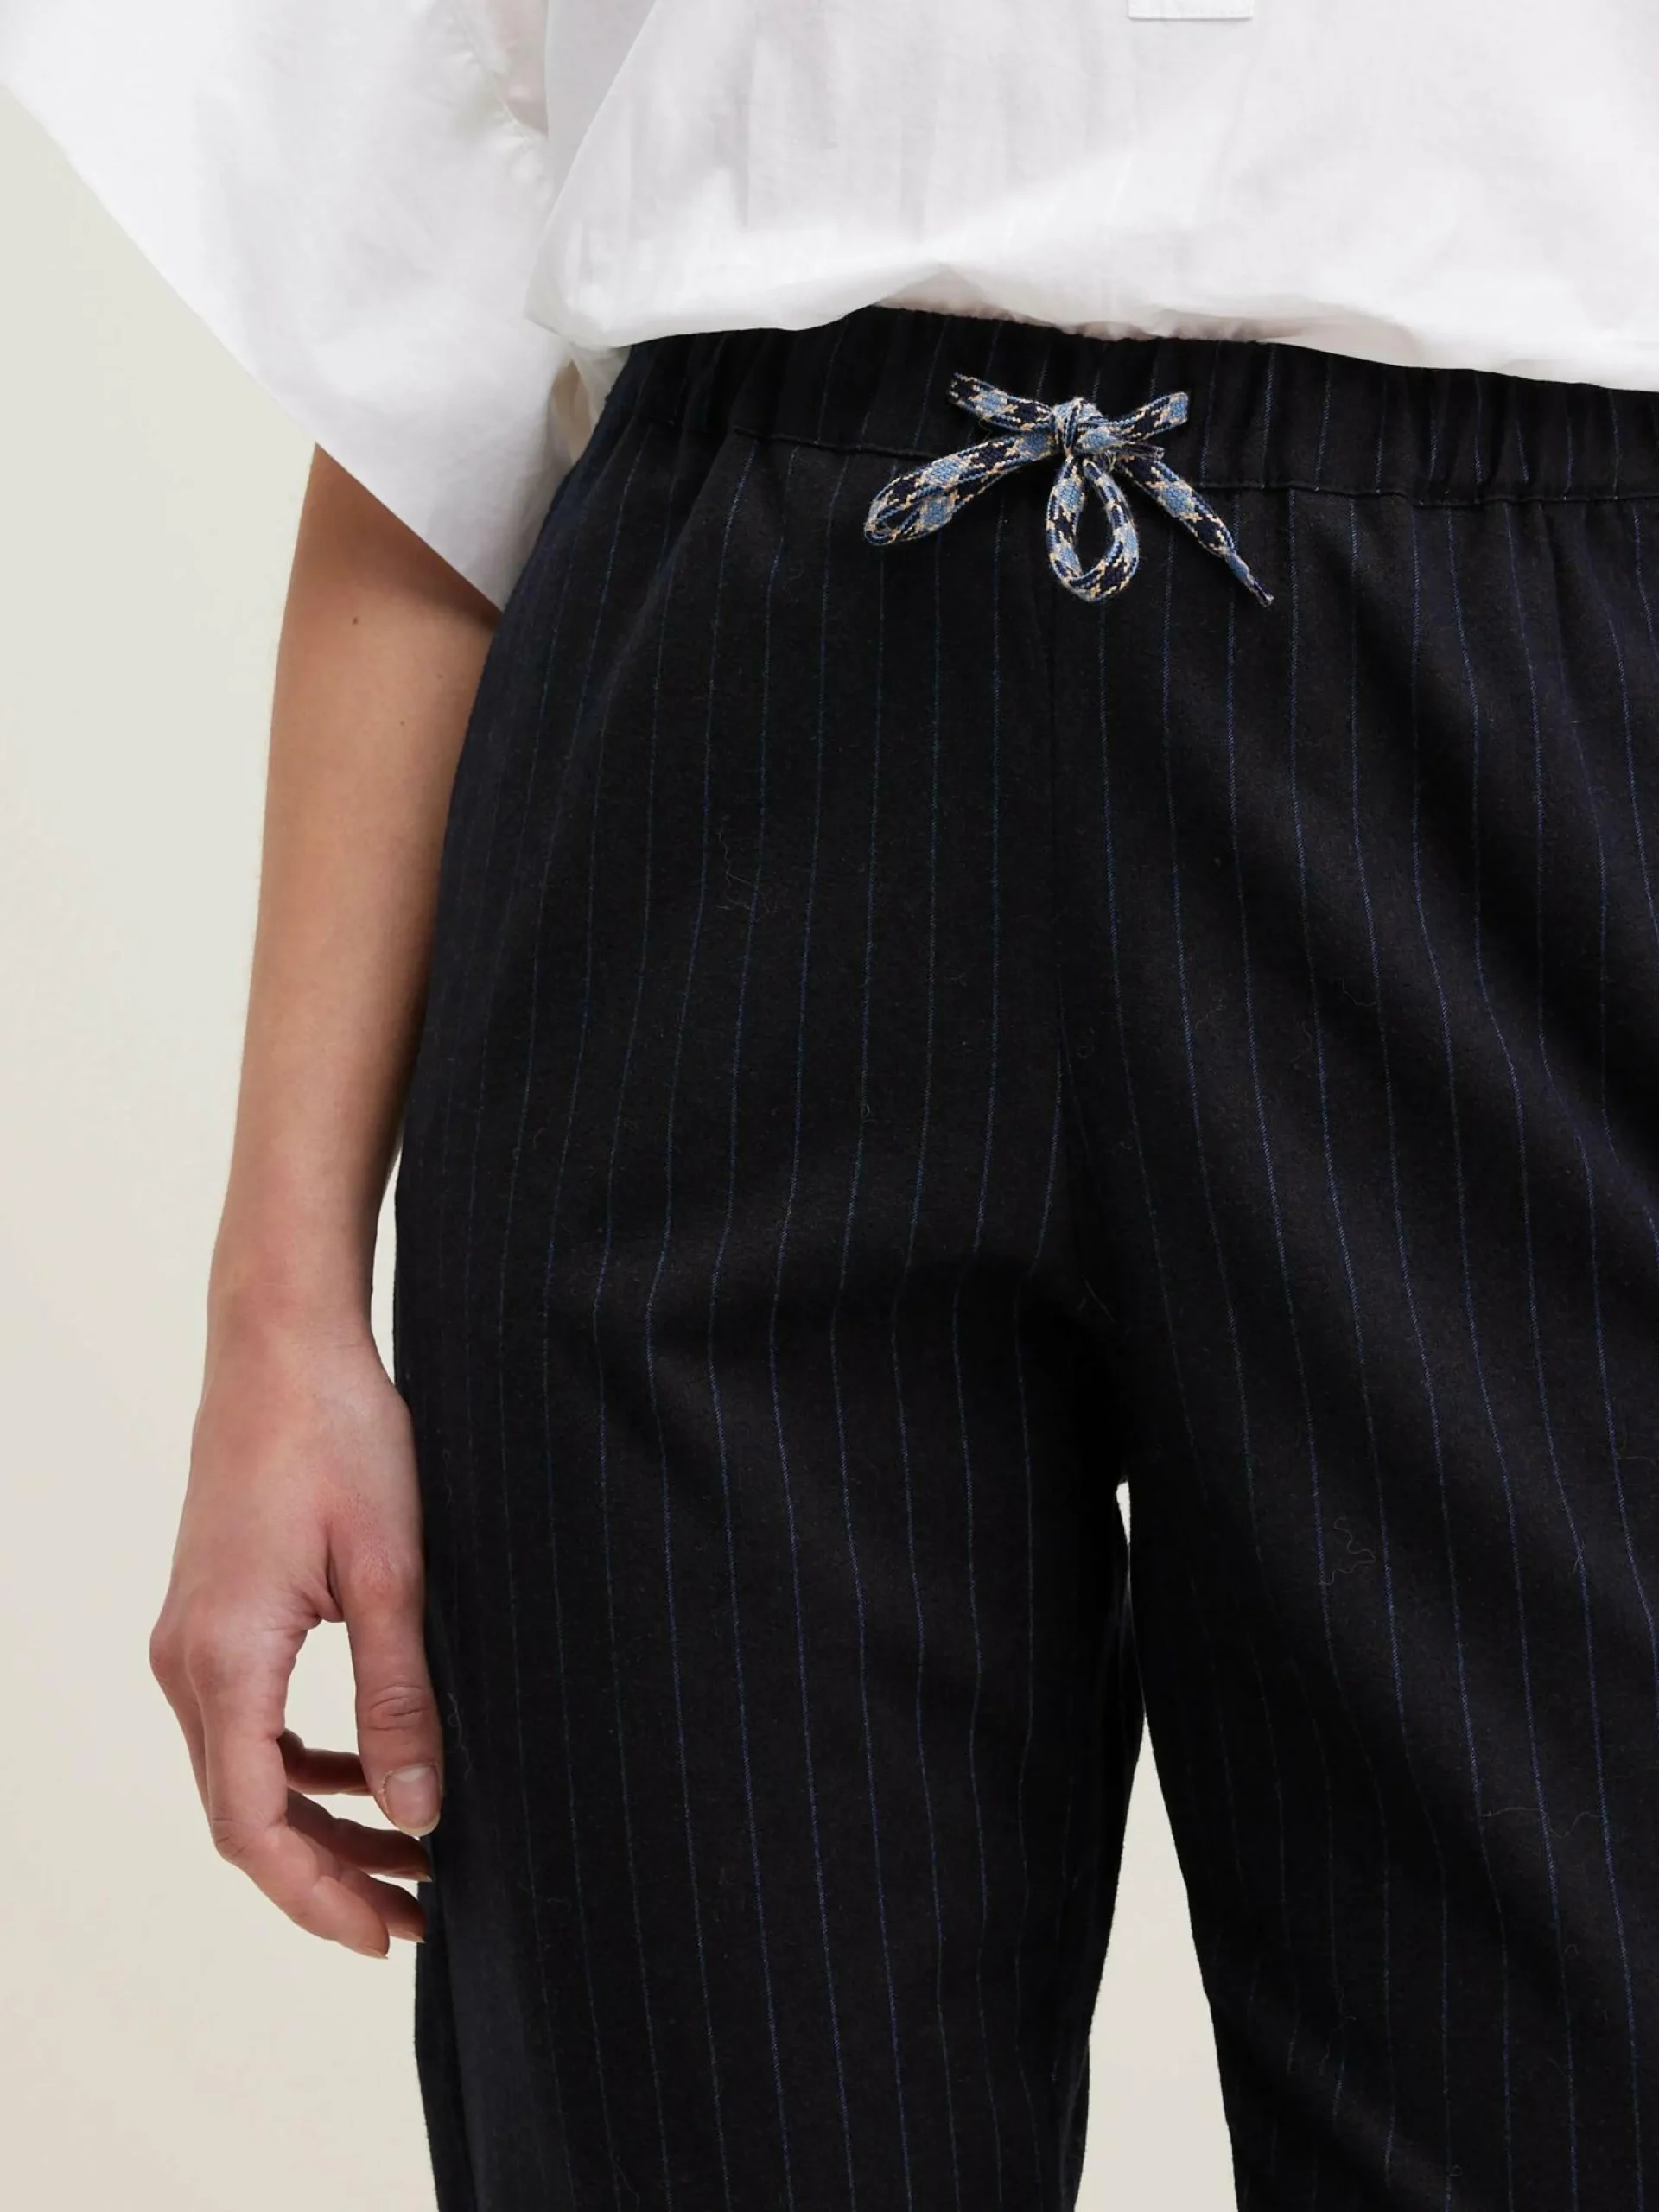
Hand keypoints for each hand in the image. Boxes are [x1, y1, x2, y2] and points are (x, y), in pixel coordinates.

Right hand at [149, 1318, 442, 1957]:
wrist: (283, 1343)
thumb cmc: (340, 1436)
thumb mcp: (391, 1571)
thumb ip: (399, 1699)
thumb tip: (419, 1816)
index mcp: (224, 1658)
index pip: (253, 1826)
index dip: (318, 1896)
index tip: (389, 1936)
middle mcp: (186, 1661)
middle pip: (243, 1814)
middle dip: (328, 1875)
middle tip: (420, 1914)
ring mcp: (191, 1638)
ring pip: (244, 1773)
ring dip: (320, 1822)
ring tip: (411, 1855)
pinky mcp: (213, 1615)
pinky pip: (248, 1722)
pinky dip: (304, 1764)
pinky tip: (370, 1770)